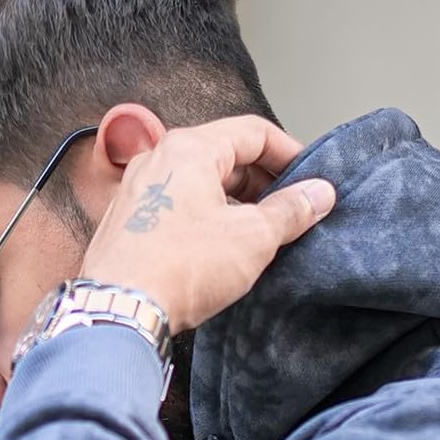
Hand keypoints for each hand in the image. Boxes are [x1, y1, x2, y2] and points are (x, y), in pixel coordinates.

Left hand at [77, 115, 335, 333]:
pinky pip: (178, 206)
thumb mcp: (252, 238)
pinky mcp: (129, 220)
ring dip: (235, 202)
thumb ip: (290, 211)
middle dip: (263, 181)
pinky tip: (222, 248)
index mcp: (190, 148)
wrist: (121, 307)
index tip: (310, 179)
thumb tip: (318, 194)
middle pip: (225, 155)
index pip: (253, 132)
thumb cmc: (179, 268)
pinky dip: (207, 217)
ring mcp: (139, 189)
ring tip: (259, 234)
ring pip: (201, 182)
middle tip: (290, 210)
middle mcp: (159, 158)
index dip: (289, 153)